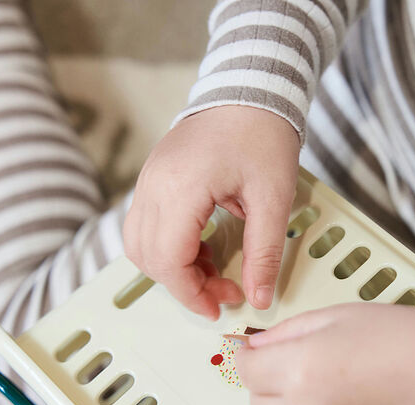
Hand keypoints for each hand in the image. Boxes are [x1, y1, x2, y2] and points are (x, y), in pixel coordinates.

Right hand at [123, 106, 300, 319]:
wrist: (250, 88)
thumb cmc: (263, 134)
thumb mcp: (274, 198)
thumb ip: (265, 252)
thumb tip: (258, 298)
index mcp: (181, 189)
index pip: (168, 261)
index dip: (191, 294)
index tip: (220, 308)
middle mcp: (153, 185)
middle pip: (149, 257)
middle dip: (184, 285)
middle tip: (225, 292)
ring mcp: (148, 179)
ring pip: (140, 244)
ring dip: (172, 267)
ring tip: (214, 270)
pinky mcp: (153, 177)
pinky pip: (146, 224)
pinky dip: (169, 246)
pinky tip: (203, 247)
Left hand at [234, 303, 414, 404]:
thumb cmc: (406, 342)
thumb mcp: (339, 316)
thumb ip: (288, 331)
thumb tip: (258, 345)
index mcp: (297, 370)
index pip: (245, 370)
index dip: (251, 357)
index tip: (260, 353)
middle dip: (268, 385)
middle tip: (298, 367)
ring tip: (327, 390)